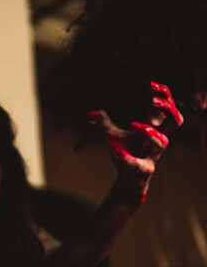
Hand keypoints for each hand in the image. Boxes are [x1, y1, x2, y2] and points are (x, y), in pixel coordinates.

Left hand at [88, 82, 183, 200]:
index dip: (165, 95)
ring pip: (163, 142)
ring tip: (132, 125)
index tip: (150, 85)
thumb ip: (104, 123)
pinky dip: (129, 159)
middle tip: (151, 101)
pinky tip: (117, 153)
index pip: (169, 107)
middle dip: (167, 108)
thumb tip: (91, 113)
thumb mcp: (113, 136)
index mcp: (154, 129)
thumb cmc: (125, 155)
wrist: (127, 181)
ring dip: (149, 131)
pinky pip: (142, 165)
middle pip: (176, 121)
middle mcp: (157, 140)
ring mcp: (152, 155)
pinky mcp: (145, 171)